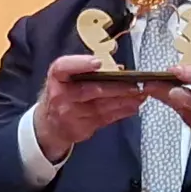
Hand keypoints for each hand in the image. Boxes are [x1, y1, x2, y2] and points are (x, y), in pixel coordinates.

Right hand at [32, 54, 150, 159]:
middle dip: (116, 87)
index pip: (64, 67)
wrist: (50, 124)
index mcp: (57, 77)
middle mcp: (60, 96)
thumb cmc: (63, 93)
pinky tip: (133, 106)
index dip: (80, 64)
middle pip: (90, 90)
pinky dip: (121, 112)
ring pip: (101, 106)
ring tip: (140, 94)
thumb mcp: (65, 76)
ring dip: (124, 100)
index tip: (98, 63)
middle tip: (136, 84)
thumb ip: (86, 69)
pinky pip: (105, 119)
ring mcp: (70, 114)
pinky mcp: (81, 128)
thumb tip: (119, 68)